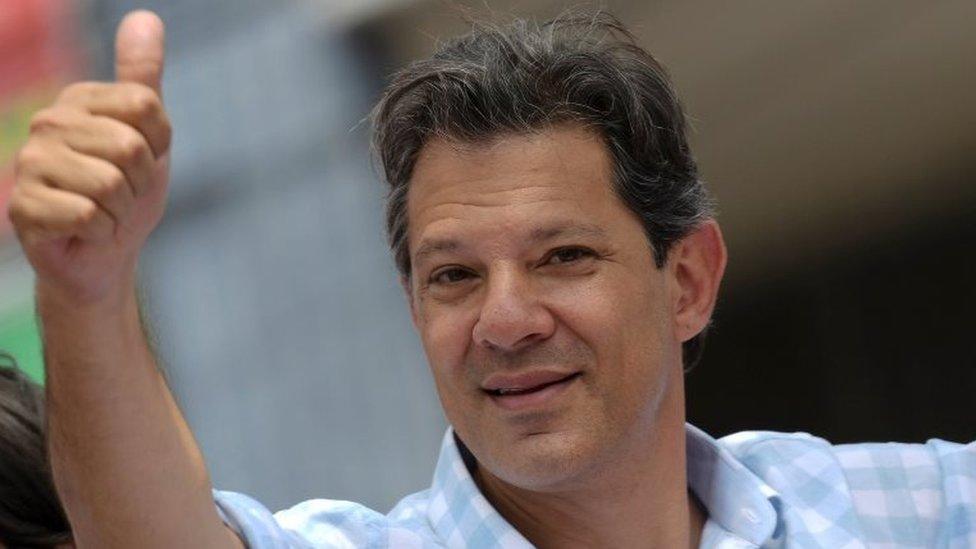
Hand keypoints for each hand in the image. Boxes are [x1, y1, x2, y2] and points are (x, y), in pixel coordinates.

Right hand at [7, 11, 169, 304]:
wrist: (105, 255)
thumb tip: (146, 16)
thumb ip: (143, 79)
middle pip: (130, 148)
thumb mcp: (149, 135)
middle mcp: (47, 123)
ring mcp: (29, 163)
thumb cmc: (128, 193)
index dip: (159, 145)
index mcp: (80, 100)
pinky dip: (101, 232)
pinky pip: (89, 216)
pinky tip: (85, 232)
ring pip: (110, 184)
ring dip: (121, 211)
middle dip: (140, 182)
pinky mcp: (22, 206)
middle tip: (122, 194)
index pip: (146, 108)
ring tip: (104, 212)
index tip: (143, 161)